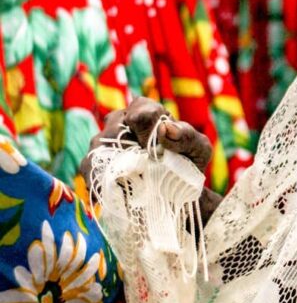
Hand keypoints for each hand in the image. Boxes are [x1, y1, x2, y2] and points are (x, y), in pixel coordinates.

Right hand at [80, 97, 212, 189]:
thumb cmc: (188, 163)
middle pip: (117, 130)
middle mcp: (119, 121)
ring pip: (102, 150)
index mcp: (145, 110)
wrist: (175, 192)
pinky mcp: (92, 164)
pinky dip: (109, 183)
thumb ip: (186, 136)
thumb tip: (165, 128)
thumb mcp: (198, 149)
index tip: (159, 151)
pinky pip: (92, 170)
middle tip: (150, 170)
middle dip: (136, 154)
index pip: (142, 111)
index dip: (150, 131)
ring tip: (140, 183)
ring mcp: (101, 142)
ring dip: (122, 170)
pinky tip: (126, 192)